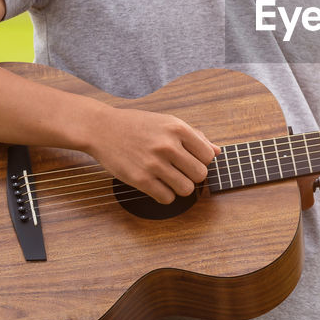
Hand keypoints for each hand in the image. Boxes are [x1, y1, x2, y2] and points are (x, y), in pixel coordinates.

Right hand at [87, 106, 219, 204]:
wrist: (102, 129)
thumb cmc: (138, 125)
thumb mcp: (168, 122)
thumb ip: (195, 136)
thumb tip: (218, 151)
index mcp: (177, 128)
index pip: (208, 155)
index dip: (201, 160)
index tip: (190, 160)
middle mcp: (167, 145)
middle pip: (200, 174)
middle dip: (193, 176)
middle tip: (181, 171)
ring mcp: (153, 163)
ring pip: (186, 189)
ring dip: (181, 188)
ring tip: (170, 180)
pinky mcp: (140, 179)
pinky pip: (166, 198)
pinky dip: (165, 195)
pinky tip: (158, 186)